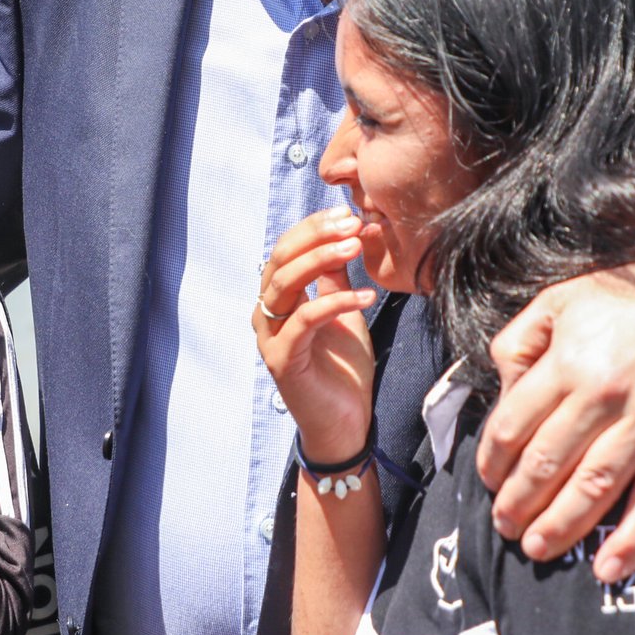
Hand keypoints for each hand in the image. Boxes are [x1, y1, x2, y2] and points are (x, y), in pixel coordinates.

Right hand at [253, 208, 377, 460]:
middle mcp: (266, 314)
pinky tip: (367, 297)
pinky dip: (335, 303)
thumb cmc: (343, 367)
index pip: (286, 248)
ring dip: (322, 259)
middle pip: (281, 259)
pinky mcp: (283, 359)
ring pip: (286, 283)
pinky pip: (304, 320)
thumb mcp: (343, 310)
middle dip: (317, 235)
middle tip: (352, 223)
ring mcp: (270, 337)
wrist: (345, 421)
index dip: (314, 227)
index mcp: (278, 298)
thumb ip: (336, 276)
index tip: (348, 213)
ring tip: (355, 248)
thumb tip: (346, 232)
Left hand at [476, 245, 634, 582]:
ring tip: (537, 548)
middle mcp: (604, 394)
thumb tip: (502, 393)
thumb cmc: (631, 297)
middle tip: (504, 525)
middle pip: (548, 463)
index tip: (488, 479)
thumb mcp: (561, 299)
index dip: (494, 460)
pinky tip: (608, 568)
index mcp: (568, 360)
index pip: (515, 425)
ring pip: (595, 487)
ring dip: (561, 526)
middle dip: (519, 502)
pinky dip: (632, 538)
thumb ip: (520, 342)